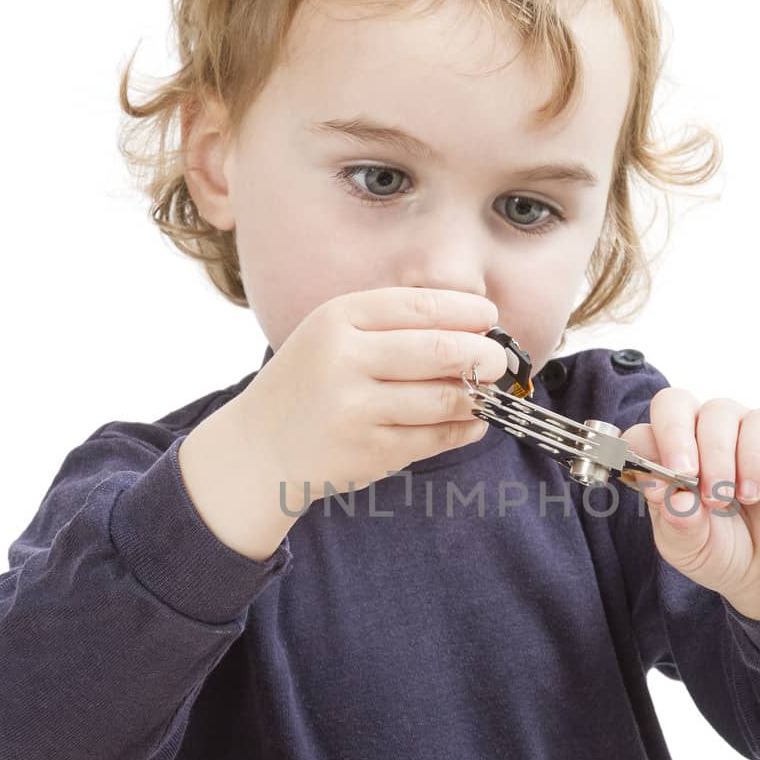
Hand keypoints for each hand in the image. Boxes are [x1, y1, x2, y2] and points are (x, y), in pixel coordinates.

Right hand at [221, 288, 508, 506]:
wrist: (260, 447)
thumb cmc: (311, 381)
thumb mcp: (334, 333)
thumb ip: (393, 322)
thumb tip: (477, 323)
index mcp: (337, 319)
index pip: (420, 306)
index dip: (466, 310)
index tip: (489, 316)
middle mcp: (345, 361)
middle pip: (441, 351)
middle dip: (485, 354)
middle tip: (500, 359)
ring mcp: (357, 411)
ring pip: (445, 398)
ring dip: (479, 395)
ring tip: (488, 390)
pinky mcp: (370, 453)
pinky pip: (435, 438)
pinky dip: (464, 428)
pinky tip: (472, 420)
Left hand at [620, 390, 759, 620]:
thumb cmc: (721, 549)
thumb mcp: (688, 547)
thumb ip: (675, 523)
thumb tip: (666, 494)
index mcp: (663, 457)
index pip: (640, 436)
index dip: (642, 456)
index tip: (656, 490)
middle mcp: (696, 434)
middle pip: (673, 403)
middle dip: (674, 436)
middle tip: (685, 475)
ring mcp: (735, 429)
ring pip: (718, 413)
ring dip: (717, 457)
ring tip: (721, 500)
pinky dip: (753, 459)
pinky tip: (751, 494)